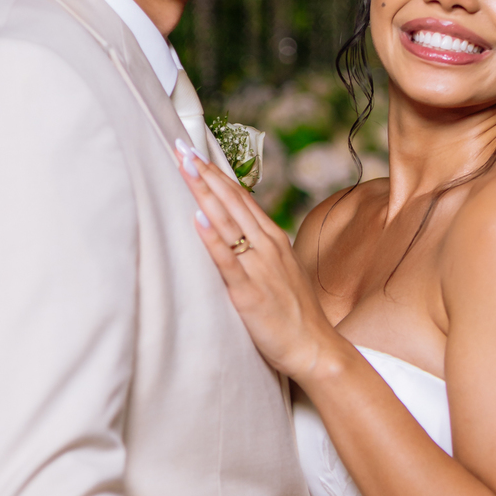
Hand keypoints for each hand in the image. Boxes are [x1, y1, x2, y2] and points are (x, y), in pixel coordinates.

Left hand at [177, 142, 340, 382]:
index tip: (194, 153)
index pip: (240, 197)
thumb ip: (259, 249)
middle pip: (231, 201)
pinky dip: (212, 238)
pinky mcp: (249, 292)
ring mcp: (259, 267)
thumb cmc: (295, 313)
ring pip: (228, 222)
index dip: (215, 174)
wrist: (315, 347)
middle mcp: (267, 246)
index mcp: (273, 239)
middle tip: (180, 147)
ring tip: (185, 168)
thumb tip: (235, 234)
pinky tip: (198, 219)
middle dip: (204, 173)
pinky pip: (227, 260)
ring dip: (205, 193)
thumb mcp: (280, 270)